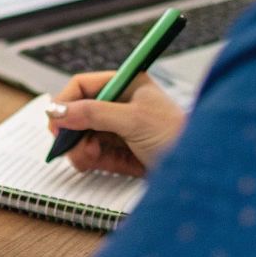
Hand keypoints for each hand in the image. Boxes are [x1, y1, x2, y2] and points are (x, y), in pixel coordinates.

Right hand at [44, 71, 185, 177]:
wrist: (200, 171)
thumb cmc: (176, 136)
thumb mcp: (133, 120)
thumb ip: (93, 114)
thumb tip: (58, 111)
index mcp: (126, 85)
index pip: (83, 85)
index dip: (66, 101)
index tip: (55, 121)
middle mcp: (120, 105)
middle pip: (78, 113)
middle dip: (72, 131)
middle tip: (69, 145)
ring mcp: (119, 129)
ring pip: (82, 136)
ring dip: (80, 148)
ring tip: (90, 157)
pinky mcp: (121, 152)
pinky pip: (93, 153)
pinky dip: (89, 159)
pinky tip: (97, 163)